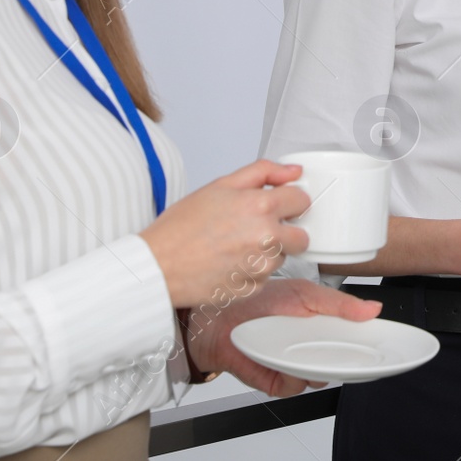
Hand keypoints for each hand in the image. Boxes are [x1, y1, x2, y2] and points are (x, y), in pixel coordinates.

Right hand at [141, 160, 311, 308]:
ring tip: (236, 246)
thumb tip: (294, 171)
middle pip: (301, 235)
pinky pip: (266, 277)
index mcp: (261, 206)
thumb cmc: (182, 227)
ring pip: (283, 257)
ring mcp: (261, 267)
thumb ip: (263, 172)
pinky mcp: (252, 289)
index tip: (278, 205)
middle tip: (256, 227)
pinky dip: (253, 271)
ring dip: (268, 252)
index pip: (303, 200)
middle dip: (286, 230)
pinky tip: (230, 263)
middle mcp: (267, 238)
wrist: (158, 265)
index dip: (289, 201)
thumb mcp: (220, 185)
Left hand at [185, 278, 380, 395]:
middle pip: (342, 362)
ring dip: (317, 365)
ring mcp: (295, 365)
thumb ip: (339, 303)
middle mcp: (312, 349)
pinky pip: (296, 386)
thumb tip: (372, 309)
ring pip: (321, 377)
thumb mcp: (305, 293)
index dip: (370, 341)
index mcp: (323, 326)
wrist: (216, 318)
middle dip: (348, 358)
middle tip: (346, 347)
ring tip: (304, 346)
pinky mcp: (277, 381)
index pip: (354, 338)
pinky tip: (284, 359)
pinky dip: (293, 375)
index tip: (384, 341)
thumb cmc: (258, 301)